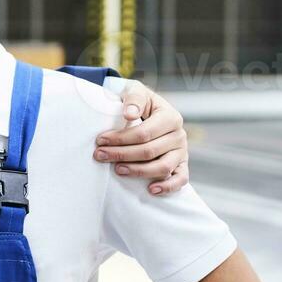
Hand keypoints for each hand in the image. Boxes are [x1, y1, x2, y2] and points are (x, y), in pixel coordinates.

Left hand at [95, 81, 188, 195]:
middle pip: (149, 151)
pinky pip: (180, 180)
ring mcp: (181, 152)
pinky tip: (150, 190)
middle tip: (100, 155)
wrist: (149, 110)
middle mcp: (179, 135)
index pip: (144, 133)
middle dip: (121, 154)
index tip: (100, 141)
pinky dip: (167, 187)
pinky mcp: (182, 165)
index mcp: (170, 117)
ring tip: (118, 170)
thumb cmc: (139, 102)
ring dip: (138, 171)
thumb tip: (129, 115)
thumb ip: (134, 99)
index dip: (120, 138)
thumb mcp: (136, 92)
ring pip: (162, 167)